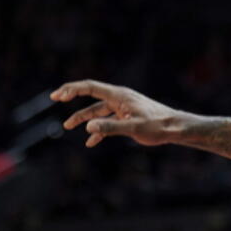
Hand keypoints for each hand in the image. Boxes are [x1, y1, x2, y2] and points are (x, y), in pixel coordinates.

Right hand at [53, 79, 183, 147]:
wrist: (175, 128)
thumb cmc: (158, 126)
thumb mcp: (133, 128)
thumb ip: (110, 128)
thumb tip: (88, 127)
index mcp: (119, 96)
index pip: (90, 87)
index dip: (72, 89)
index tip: (58, 96)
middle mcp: (119, 99)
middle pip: (91, 97)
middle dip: (73, 99)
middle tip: (55, 99)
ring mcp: (122, 108)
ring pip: (97, 112)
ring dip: (83, 118)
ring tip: (67, 127)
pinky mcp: (127, 118)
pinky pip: (108, 122)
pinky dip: (98, 131)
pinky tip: (90, 143)